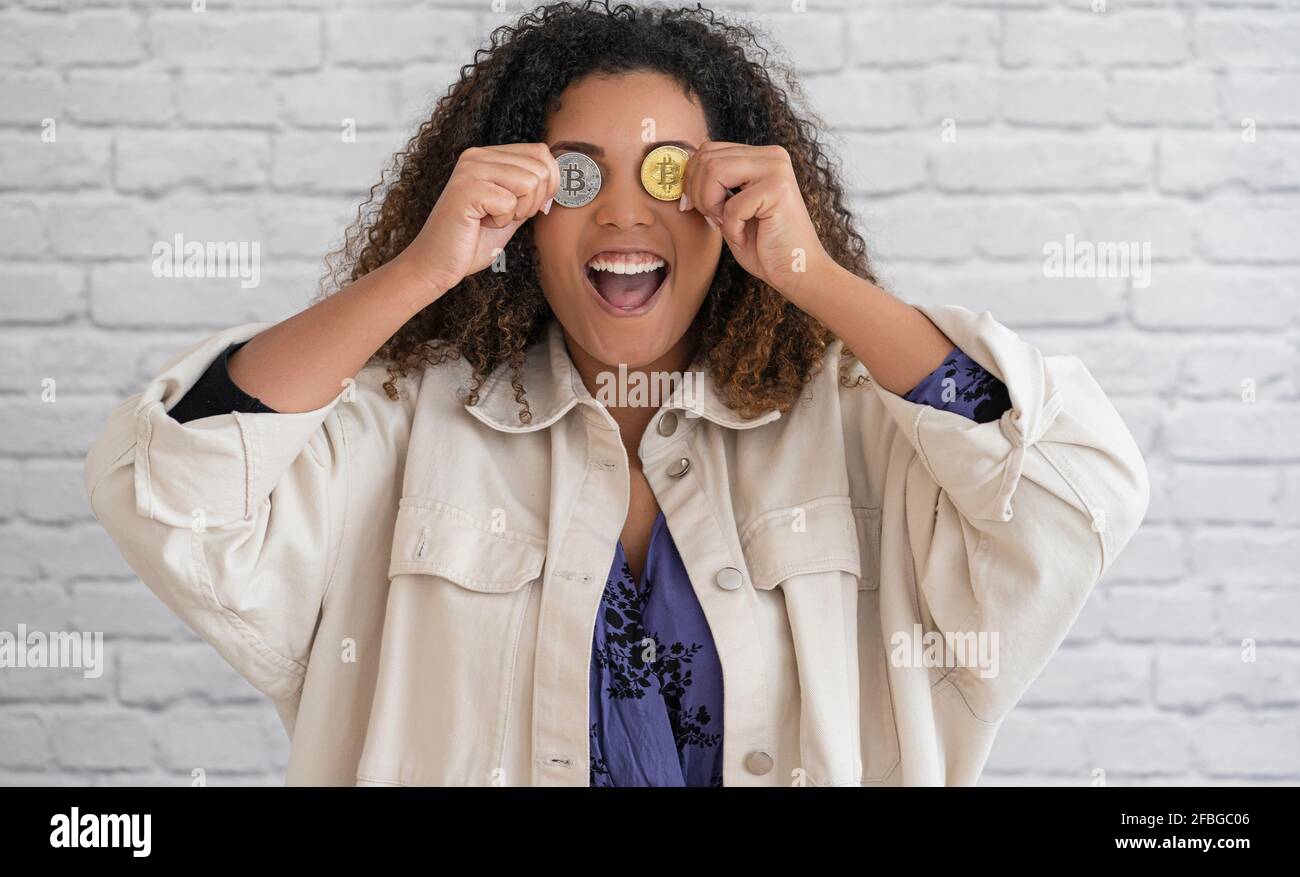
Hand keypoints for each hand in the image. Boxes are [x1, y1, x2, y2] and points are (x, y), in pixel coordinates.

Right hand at [396, 143, 558, 301]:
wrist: (438, 264)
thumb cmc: (473, 241)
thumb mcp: (512, 210)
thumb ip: (531, 191)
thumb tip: (561, 178)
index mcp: (488, 156)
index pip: (541, 152)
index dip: (550, 183)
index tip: (532, 207)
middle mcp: (477, 155)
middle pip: (540, 167)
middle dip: (534, 201)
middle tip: (506, 216)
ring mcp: (470, 170)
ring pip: (530, 182)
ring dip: (518, 211)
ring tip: (492, 219)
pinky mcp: (466, 189)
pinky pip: (510, 202)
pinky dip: (501, 221)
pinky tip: (481, 224)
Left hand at [682, 141, 833, 300]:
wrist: (798, 272)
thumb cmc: (764, 246)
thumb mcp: (730, 210)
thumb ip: (712, 187)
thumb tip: (681, 175)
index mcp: (761, 156)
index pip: (708, 150)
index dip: (691, 181)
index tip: (694, 208)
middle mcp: (772, 155)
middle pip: (707, 157)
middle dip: (698, 194)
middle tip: (714, 219)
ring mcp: (777, 169)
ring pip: (714, 171)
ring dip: (711, 205)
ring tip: (728, 225)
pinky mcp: (778, 190)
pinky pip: (731, 205)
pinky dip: (730, 228)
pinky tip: (745, 237)